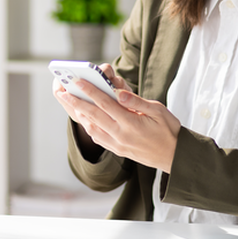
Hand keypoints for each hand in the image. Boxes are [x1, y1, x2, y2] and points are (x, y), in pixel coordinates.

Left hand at [52, 64, 179, 173]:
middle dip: (76, 102)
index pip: (105, 103)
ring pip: (92, 128)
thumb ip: (137, 102)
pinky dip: (89, 127)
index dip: (90, 91)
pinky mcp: (118, 150)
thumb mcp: (158, 111)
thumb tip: (118, 92)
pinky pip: (98, 138)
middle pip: (93, 115)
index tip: (77, 81)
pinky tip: (85, 119)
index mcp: (131, 122)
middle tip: (62, 92)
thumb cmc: (169, 130)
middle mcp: (121, 135)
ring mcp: (118, 144)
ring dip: (79, 115)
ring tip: (70, 103)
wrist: (174, 156)